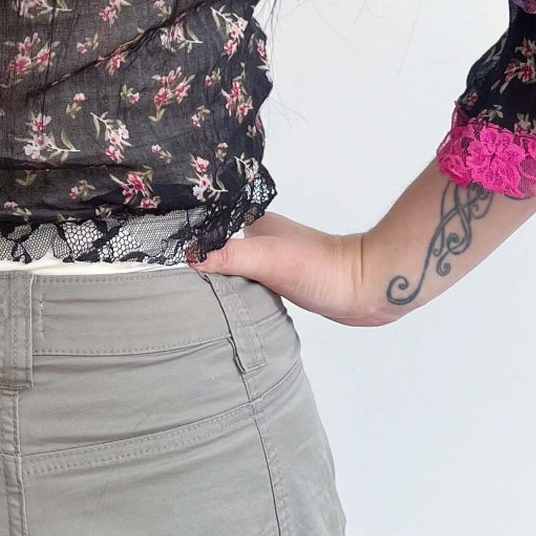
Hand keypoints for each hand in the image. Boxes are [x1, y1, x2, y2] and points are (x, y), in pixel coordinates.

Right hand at [187, 211, 395, 327]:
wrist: (367, 289)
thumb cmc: (321, 267)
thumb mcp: (267, 258)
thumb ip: (228, 256)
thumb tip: (188, 258)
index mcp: (257, 225)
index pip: (213, 230)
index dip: (192, 242)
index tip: (168, 263)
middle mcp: (264, 241)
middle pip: (222, 252)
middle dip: (204, 267)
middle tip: (180, 289)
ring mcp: (277, 264)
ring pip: (237, 272)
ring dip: (223, 285)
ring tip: (200, 301)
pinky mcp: (288, 285)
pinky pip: (254, 290)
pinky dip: (242, 298)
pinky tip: (232, 310)